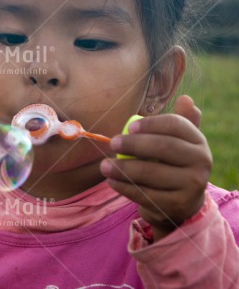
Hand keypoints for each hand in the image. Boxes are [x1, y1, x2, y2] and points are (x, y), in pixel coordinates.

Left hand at [100, 95, 211, 240]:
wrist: (181, 204)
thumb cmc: (172, 165)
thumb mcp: (178, 144)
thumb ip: (178, 123)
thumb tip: (186, 99)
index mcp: (198, 141)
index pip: (175, 125)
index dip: (151, 124)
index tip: (129, 126)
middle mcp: (201, 161)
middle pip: (163, 147)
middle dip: (133, 144)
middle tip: (112, 143)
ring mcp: (191, 185)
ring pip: (150, 173)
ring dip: (122, 168)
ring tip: (104, 166)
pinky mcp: (176, 205)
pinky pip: (145, 194)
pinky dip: (124, 187)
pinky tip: (112, 181)